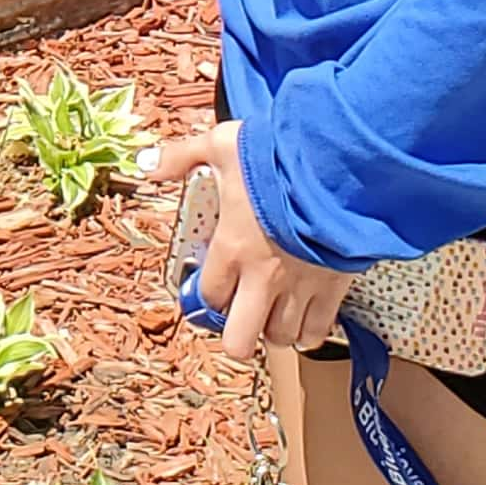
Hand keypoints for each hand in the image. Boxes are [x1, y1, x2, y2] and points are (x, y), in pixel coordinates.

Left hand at [153, 121, 350, 362]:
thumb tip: (148, 165)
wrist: (338, 163)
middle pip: (240, 340)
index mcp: (231, 248)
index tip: (212, 286)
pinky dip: (309, 330)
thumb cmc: (277, 155)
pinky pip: (318, 330)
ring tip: (271, 312)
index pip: (209, 296)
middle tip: (238, 314)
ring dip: (273, 329)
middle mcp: (262, 278)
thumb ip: (182, 156)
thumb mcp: (221, 145)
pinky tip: (303, 317)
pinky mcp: (333, 288)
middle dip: (235, 334)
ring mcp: (299, 287)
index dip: (207, 297)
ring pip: (280, 337)